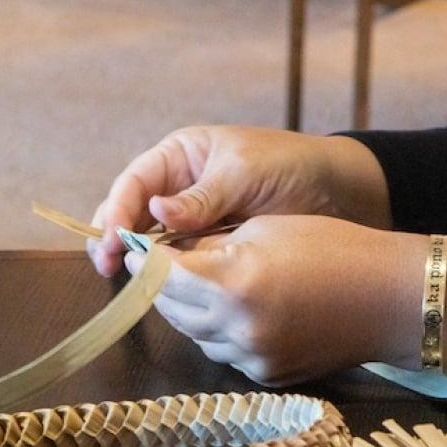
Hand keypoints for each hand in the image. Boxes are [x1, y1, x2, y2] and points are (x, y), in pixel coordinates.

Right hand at [88, 125, 390, 275]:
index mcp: (180, 157)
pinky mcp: (210, 248)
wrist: (337, 194)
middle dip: (116, 238)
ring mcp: (193, 221)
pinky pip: (181, 262)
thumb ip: (200, 197)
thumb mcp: (243, 173)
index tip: (111, 241)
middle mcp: (178, 188)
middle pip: (132, 215)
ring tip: (132, 282)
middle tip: (109, 267)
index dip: (116, 211)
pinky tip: (163, 289)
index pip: (134, 183)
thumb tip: (155, 213)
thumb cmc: (289, 166)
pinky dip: (170, 275)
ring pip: (152, 243)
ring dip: (140, 261)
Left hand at [125, 215, 446, 385]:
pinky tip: (239, 310)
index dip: (144, 260)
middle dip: (162, 286)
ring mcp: (252, 358)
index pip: (162, 274)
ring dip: (190, 310)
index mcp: (233, 282)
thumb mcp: (267, 228)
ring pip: (196, 334)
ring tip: (204, 285)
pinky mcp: (267, 376)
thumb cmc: (336, 247)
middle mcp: (236, 327)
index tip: (135, 249)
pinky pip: (225, 352)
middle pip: (171, 309)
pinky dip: (221, 332)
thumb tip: (174, 253)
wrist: (392, 299)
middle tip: (163, 264)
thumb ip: (212, 244)